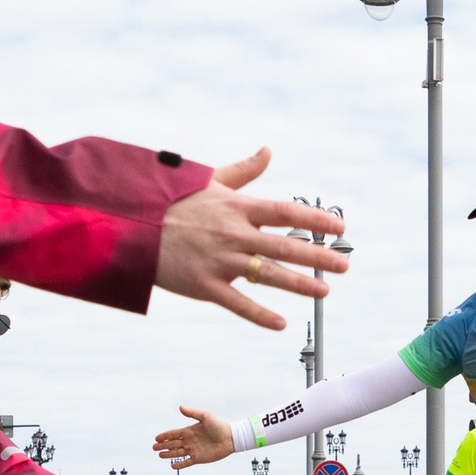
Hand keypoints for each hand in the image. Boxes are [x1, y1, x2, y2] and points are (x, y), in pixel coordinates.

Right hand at [153, 149, 349, 332]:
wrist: (131, 226)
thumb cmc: (171, 202)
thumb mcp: (209, 180)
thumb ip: (244, 170)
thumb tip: (268, 151)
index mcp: (236, 207)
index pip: (285, 211)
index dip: (314, 219)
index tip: (339, 228)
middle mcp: (232, 233)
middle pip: (284, 244)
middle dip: (318, 256)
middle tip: (344, 264)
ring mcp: (219, 261)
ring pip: (267, 274)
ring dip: (299, 283)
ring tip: (324, 291)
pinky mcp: (203, 285)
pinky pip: (237, 303)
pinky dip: (259, 314)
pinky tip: (281, 324)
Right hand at [154, 407, 234, 467]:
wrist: (230, 438)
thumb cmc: (219, 425)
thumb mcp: (205, 416)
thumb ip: (192, 413)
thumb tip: (180, 407)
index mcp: (189, 431)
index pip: (174, 434)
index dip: (165, 436)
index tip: (156, 438)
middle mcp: (190, 441)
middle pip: (173, 444)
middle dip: (163, 446)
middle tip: (154, 448)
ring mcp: (193, 450)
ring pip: (177, 453)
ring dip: (168, 454)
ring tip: (160, 455)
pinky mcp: (199, 458)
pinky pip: (187, 462)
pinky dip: (180, 465)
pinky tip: (172, 466)